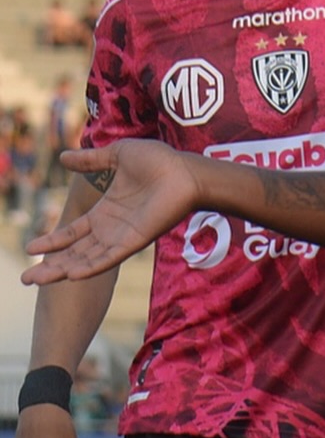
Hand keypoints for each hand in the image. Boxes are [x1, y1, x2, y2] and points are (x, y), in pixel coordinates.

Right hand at [22, 141, 201, 283]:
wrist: (184, 170)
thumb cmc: (158, 162)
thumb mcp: (117, 156)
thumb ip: (91, 160)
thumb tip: (63, 157)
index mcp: (106, 211)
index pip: (73, 232)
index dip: (52, 241)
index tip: (30, 248)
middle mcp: (111, 228)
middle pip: (75, 252)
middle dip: (51, 265)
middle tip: (26, 279)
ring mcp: (123, 236)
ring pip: (87, 259)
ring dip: (63, 270)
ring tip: (36, 280)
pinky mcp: (136, 240)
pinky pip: (110, 258)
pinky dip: (92, 266)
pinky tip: (72, 275)